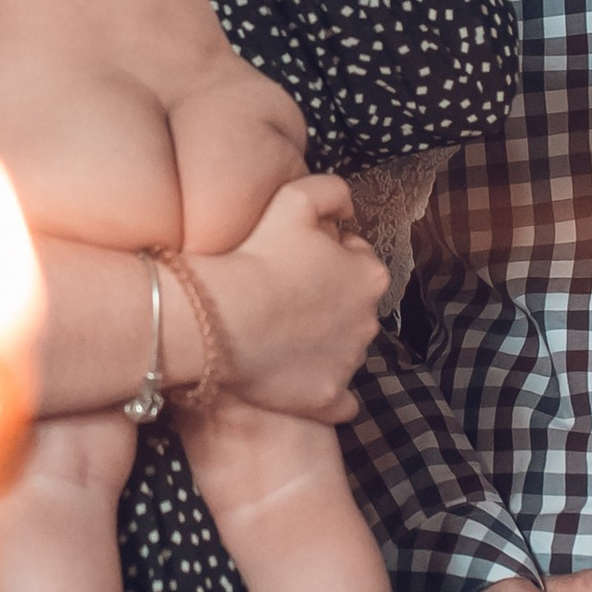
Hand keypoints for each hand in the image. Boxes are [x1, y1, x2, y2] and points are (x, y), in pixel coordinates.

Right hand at [192, 177, 386, 422]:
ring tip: (277, 334)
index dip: (324, 259)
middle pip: (352, 308)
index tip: (292, 264)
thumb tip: (348, 209)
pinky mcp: (328, 399)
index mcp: (369, 275)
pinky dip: (324, 392)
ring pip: (343, 350)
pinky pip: (337, 400)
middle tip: (282, 298)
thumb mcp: (294, 199)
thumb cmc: (257, 256)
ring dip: (321, 343)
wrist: (222, 318)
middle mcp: (370, 322)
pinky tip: (297, 380)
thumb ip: (331, 191)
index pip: (356, 262)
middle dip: (327, 303)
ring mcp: (350, 365)